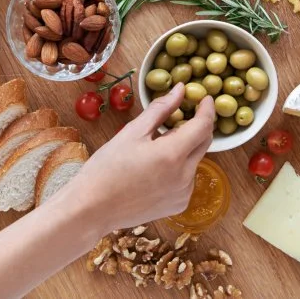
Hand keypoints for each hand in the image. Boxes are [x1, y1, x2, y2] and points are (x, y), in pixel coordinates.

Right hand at [61, 82, 213, 233]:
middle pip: (204, 142)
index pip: (204, 125)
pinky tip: (156, 168)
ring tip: (158, 146)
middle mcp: (185, 176)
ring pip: (195, 160)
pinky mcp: (179, 205)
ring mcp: (184, 193)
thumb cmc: (107, 167)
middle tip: (180, 116)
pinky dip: (179, 167)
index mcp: (173, 154)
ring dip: (185, 148)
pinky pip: (187, 178)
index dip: (207, 109)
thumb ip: (161, 108)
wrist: (92, 209)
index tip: (204, 98)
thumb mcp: (132, 131)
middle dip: (198, 126)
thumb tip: (180, 89)